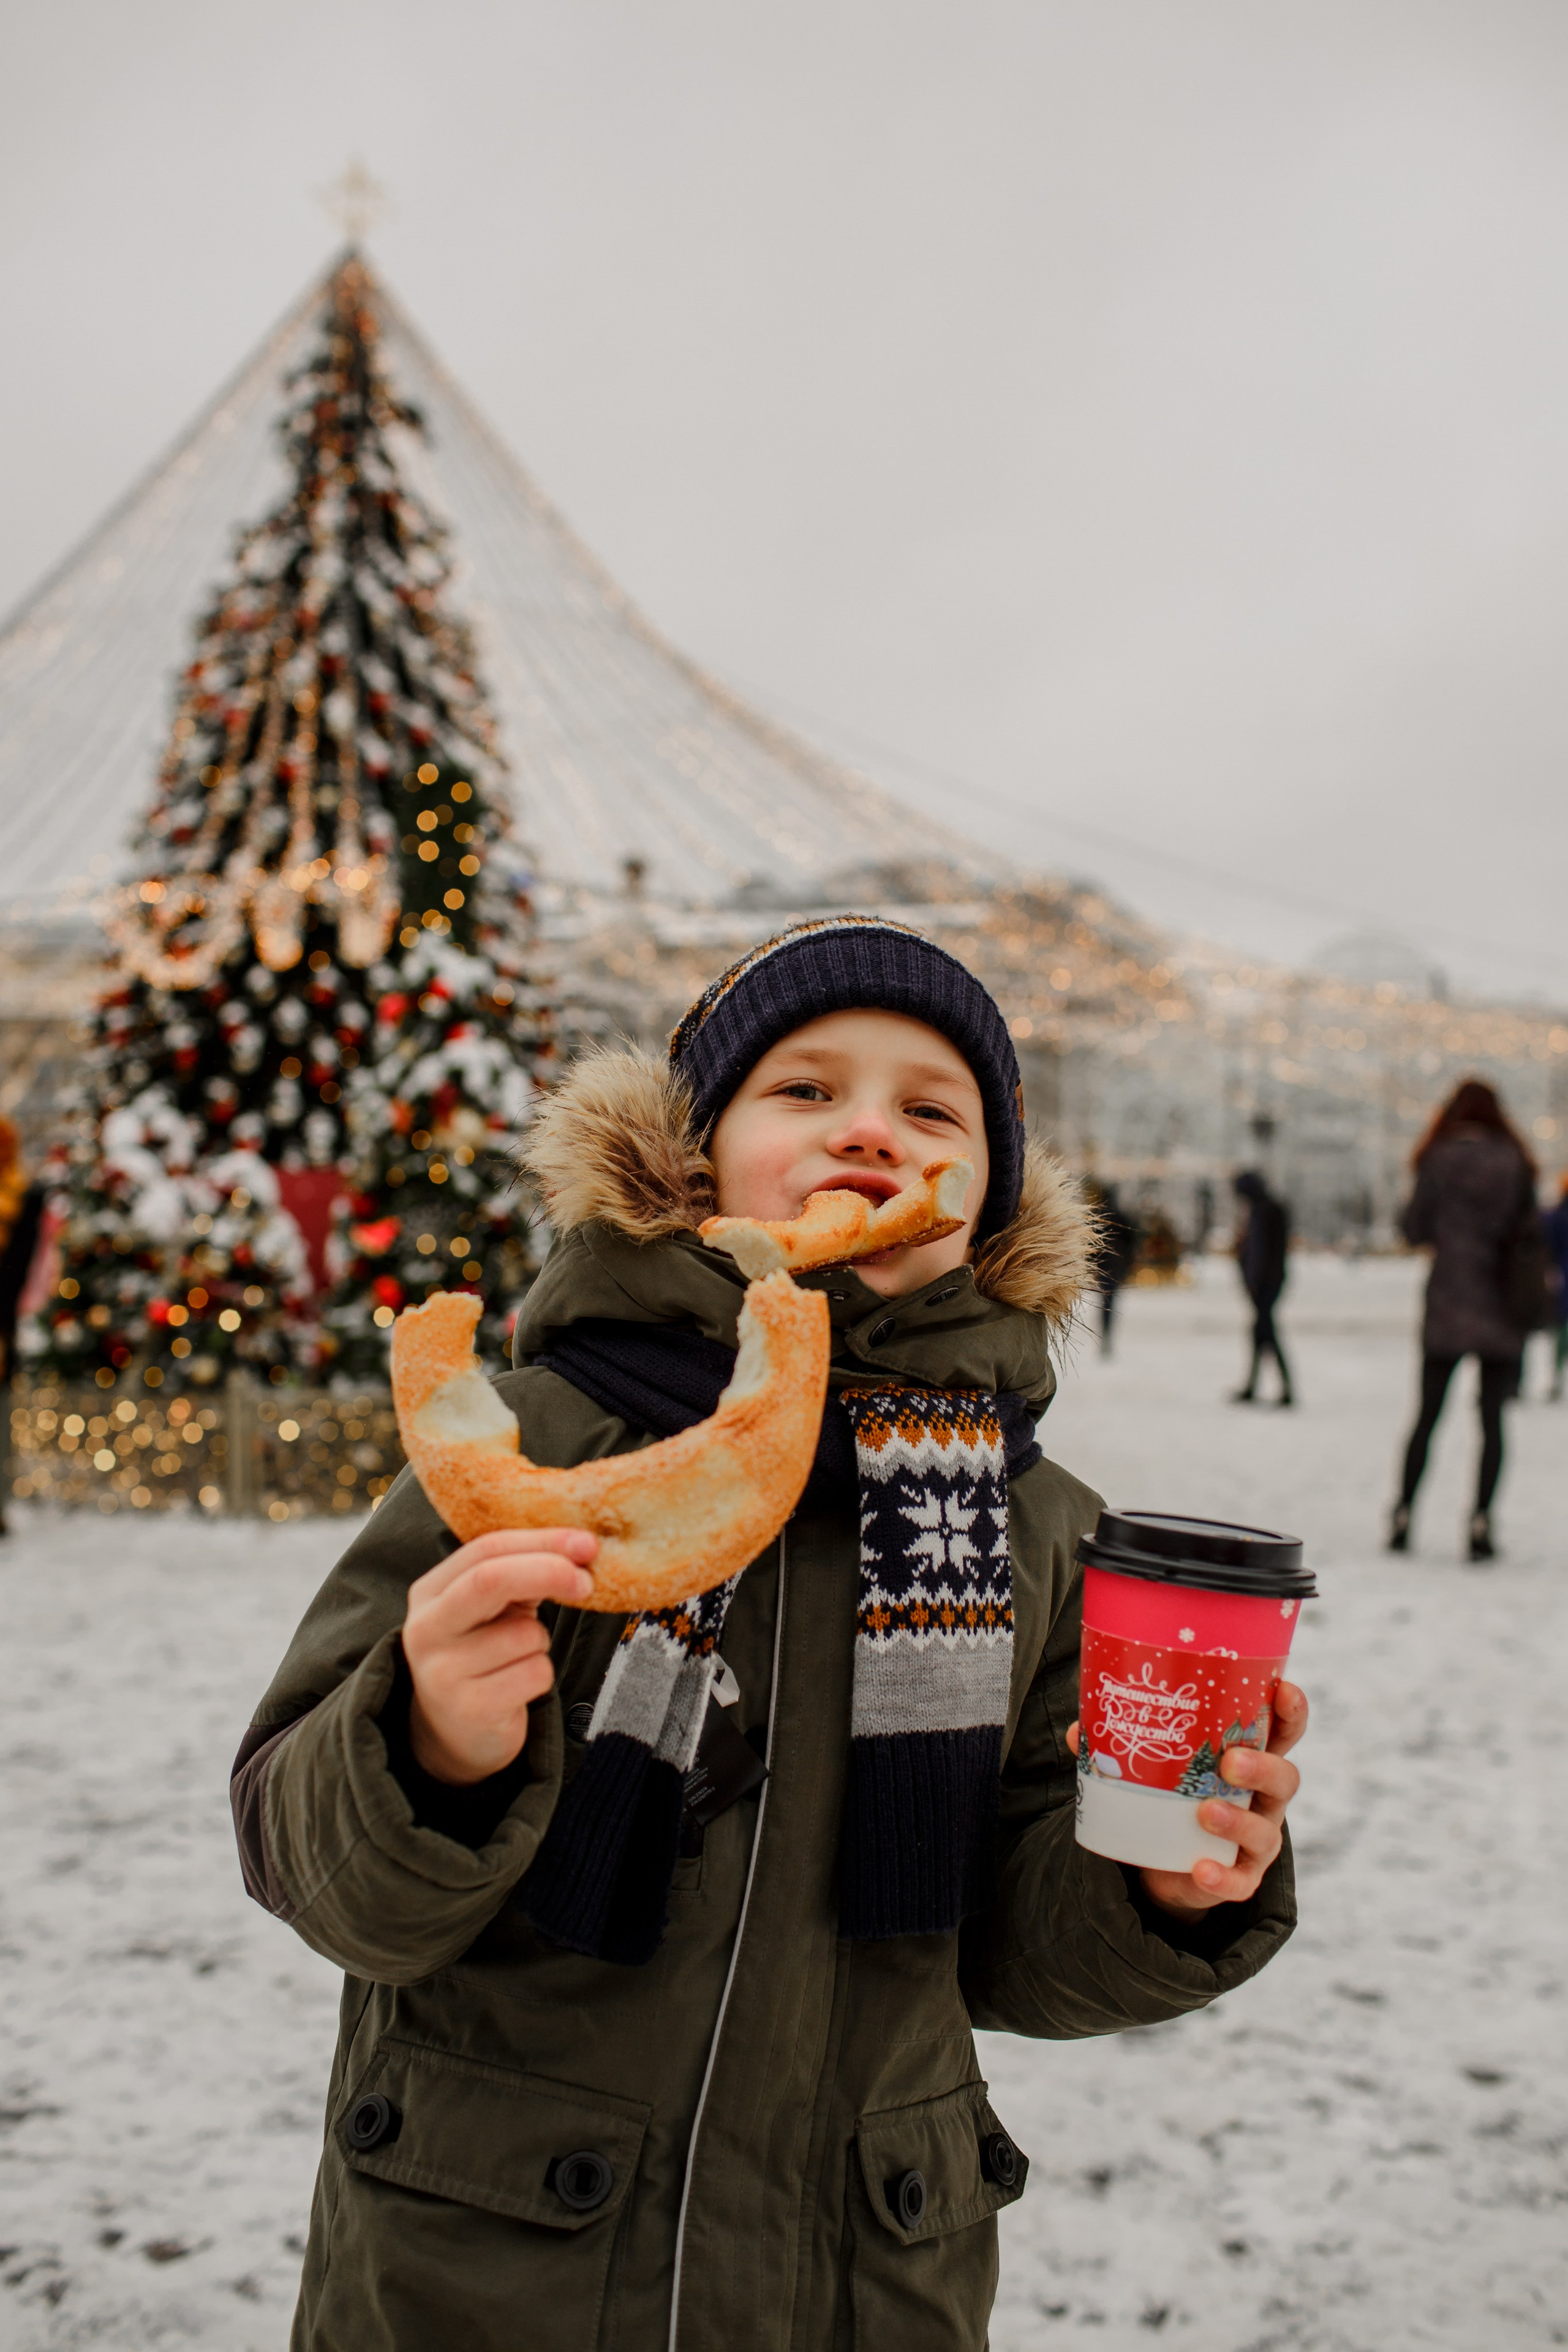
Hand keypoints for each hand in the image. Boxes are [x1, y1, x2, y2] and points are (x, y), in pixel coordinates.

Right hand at [402, 1528, 597, 1785]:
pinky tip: (518, 1687)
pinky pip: (534, 1674)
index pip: (485, 1549)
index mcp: (430, 1592)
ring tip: (520, 1658)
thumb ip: (523, 1575)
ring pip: (524, 1635)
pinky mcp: (469, 1709)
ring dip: (542, 1642)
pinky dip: (541, 1675)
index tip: (586, 1543)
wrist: (456, 1734)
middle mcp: (426, 1629)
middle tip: (586, 1581)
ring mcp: (443, 1671)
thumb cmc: (484, 1655)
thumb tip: (582, 1548)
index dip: (540, 1541)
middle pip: (491, 1580)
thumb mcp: (494, 1609)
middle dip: (548, 1571)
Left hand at [1066, 1680, 1307, 1919]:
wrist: (1164, 1863)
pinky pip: (1240, 1881)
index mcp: (1249, 1758)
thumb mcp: (1155, 1767)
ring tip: (1205, 1812)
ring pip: (1266, 1830)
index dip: (1291, 1711)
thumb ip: (1120, 1745)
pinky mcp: (1240, 1878)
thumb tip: (1079, 1731)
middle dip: (1263, 1767)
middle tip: (1230, 1761)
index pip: (1283, 1731)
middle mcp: (1262, 1799)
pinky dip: (1222, 1876)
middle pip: (1285, 1778)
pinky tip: (1201, 1868)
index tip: (1284, 1690)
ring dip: (1238, 1820)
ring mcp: (1255, 1841)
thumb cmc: (1171, 1795)